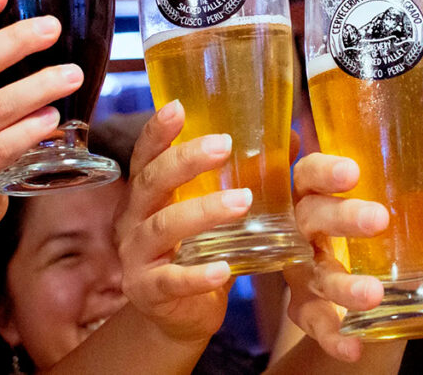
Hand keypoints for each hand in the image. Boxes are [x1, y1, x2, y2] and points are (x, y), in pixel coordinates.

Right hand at [115, 100, 250, 342]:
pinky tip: (224, 268)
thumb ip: (244, 176)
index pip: (146, 155)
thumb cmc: (199, 251)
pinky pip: (171, 280)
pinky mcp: (149, 292)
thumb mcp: (215, 210)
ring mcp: (137, 257)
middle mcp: (132, 220)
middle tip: (224, 146)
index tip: (178, 107)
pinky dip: (197, 274)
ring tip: (242, 202)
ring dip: (203, 212)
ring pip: (163, 228)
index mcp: (146, 194)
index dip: (158, 131)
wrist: (181, 315)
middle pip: (152, 182)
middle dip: (186, 161)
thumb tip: (290, 137)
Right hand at [285, 153, 387, 361]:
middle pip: (310, 215)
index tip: (352, 172)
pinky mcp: (307, 307)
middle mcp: (306, 228)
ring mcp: (304, 268)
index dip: (325, 170)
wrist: (369, 294)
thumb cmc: (383, 234)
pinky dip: (332, 335)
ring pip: (315, 274)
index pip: (312, 173)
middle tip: (378, 220)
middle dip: (341, 217)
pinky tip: (353, 347)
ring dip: (342, 284)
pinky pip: (314, 321)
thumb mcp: (411, 216)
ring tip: (374, 294)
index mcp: (322, 193)